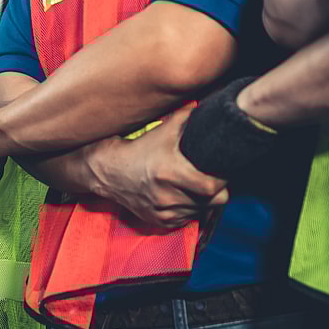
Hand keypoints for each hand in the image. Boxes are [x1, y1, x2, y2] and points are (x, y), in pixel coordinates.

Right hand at [89, 106, 228, 228]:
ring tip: (193, 184)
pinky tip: (180, 194)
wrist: (108, 170)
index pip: (212, 186)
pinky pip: (188, 218)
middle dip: (216, 188)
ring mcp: (163, 211)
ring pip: (202, 210)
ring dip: (202, 199)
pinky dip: (189, 208)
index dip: (220, 178)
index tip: (219, 169)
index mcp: (169, 172)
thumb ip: (188, 118)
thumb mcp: (163, 130)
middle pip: (213, 200)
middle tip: (210, 176)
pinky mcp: (160, 221)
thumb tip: (213, 107)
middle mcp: (166, 196)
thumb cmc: (138, 148)